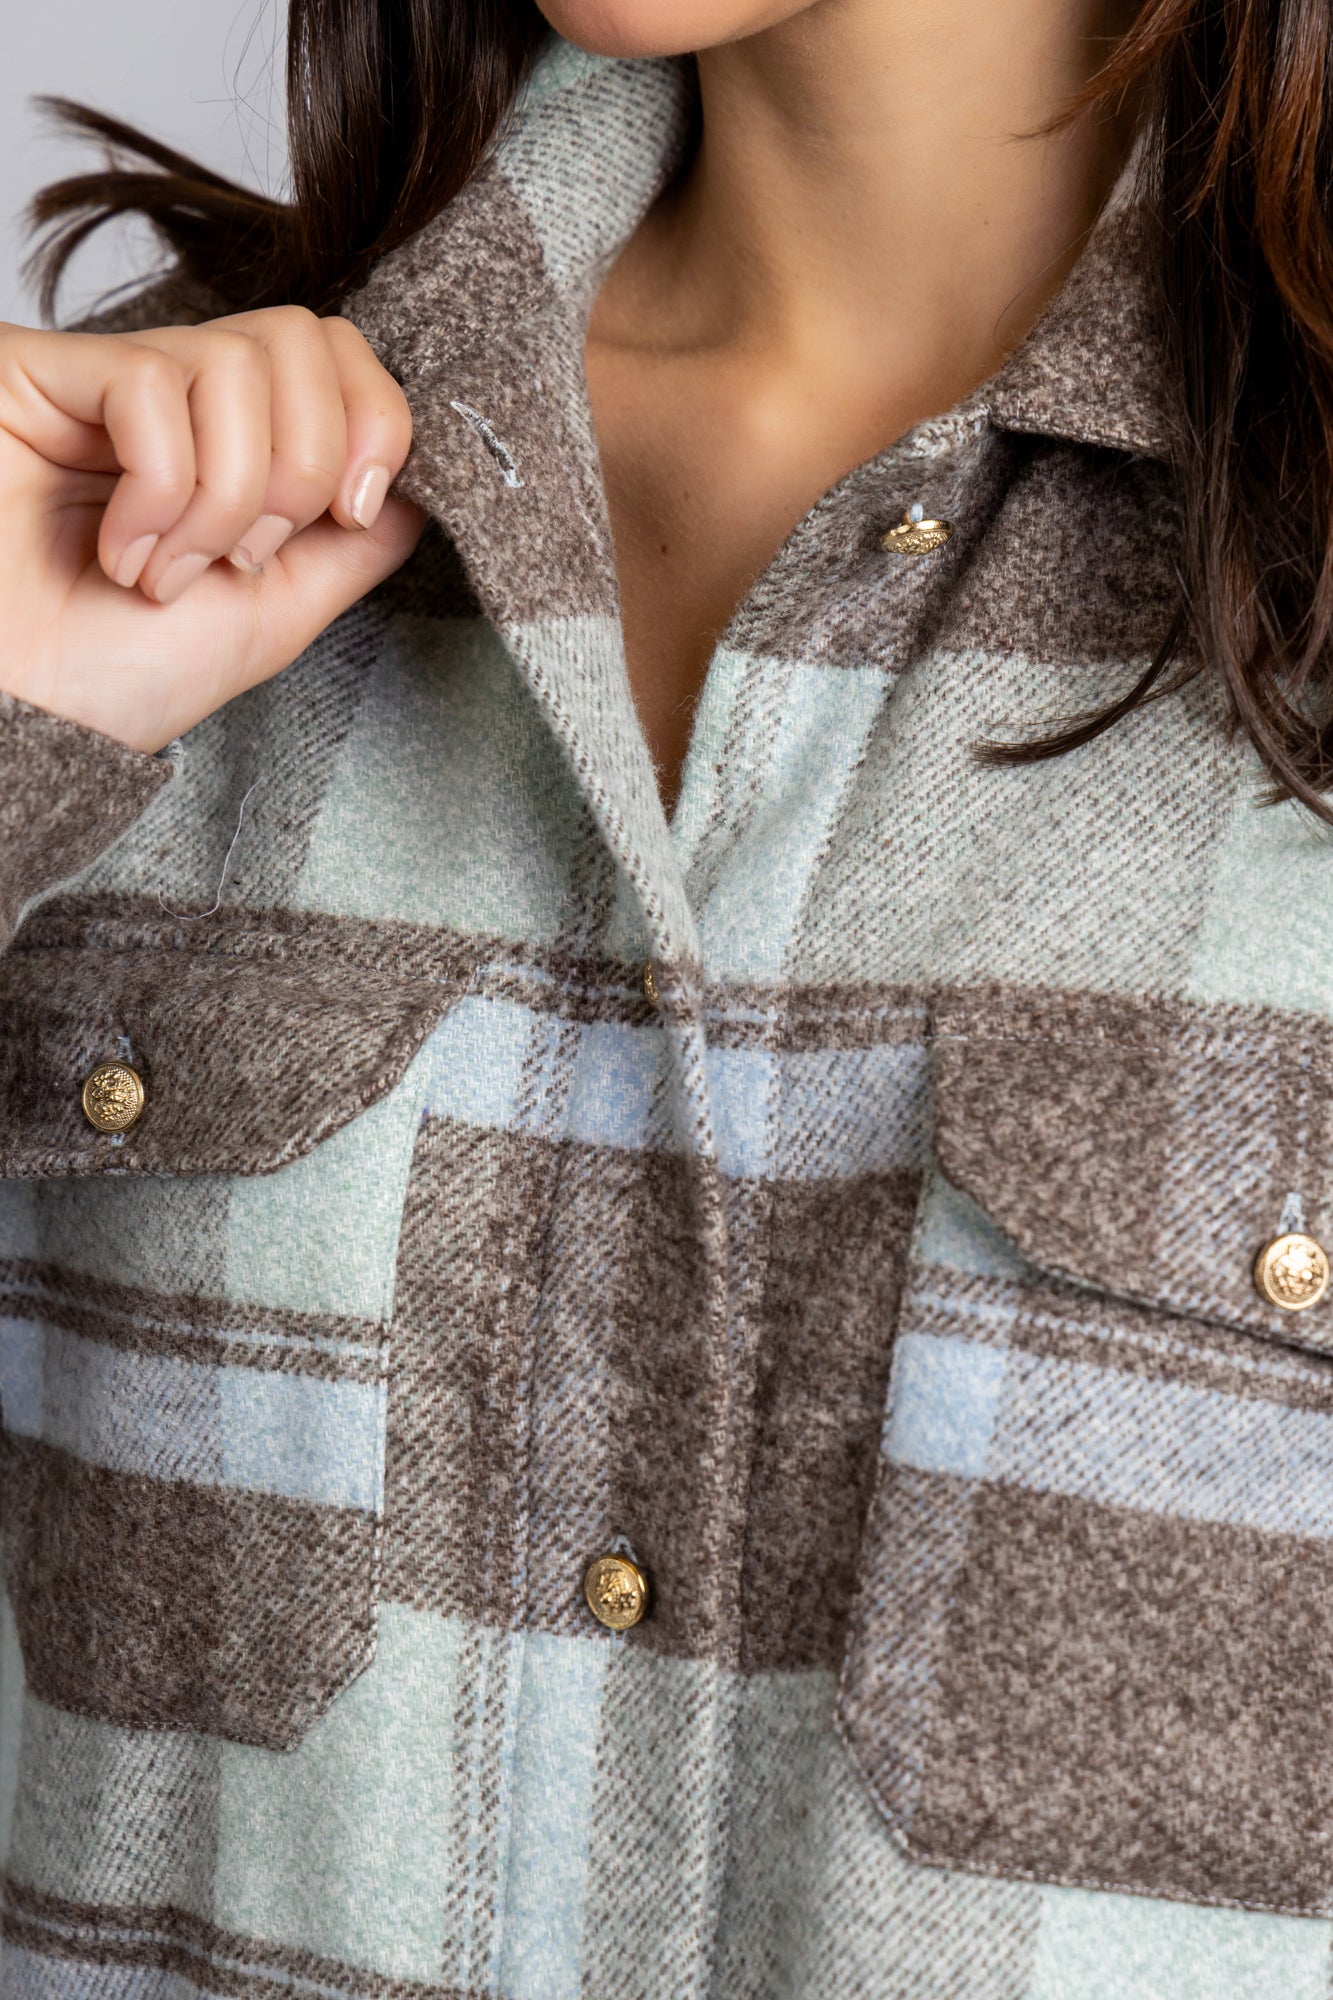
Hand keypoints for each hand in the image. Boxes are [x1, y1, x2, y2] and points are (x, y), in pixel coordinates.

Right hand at [0, 307, 425, 751]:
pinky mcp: (36, 375)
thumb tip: (421, 485)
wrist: (28, 725)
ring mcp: (102, 382)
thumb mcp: (277, 613)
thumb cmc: (117, 678)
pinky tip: (121, 552)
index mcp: (231, 443)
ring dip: (227, 495)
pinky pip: (148, 382)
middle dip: (305, 465)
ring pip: (235, 362)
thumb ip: (353, 546)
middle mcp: (172, 399)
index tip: (353, 513)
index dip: (373, 419)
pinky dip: (161, 489)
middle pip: (302, 338)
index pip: (335, 354)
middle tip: (246, 559)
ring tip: (169, 572)